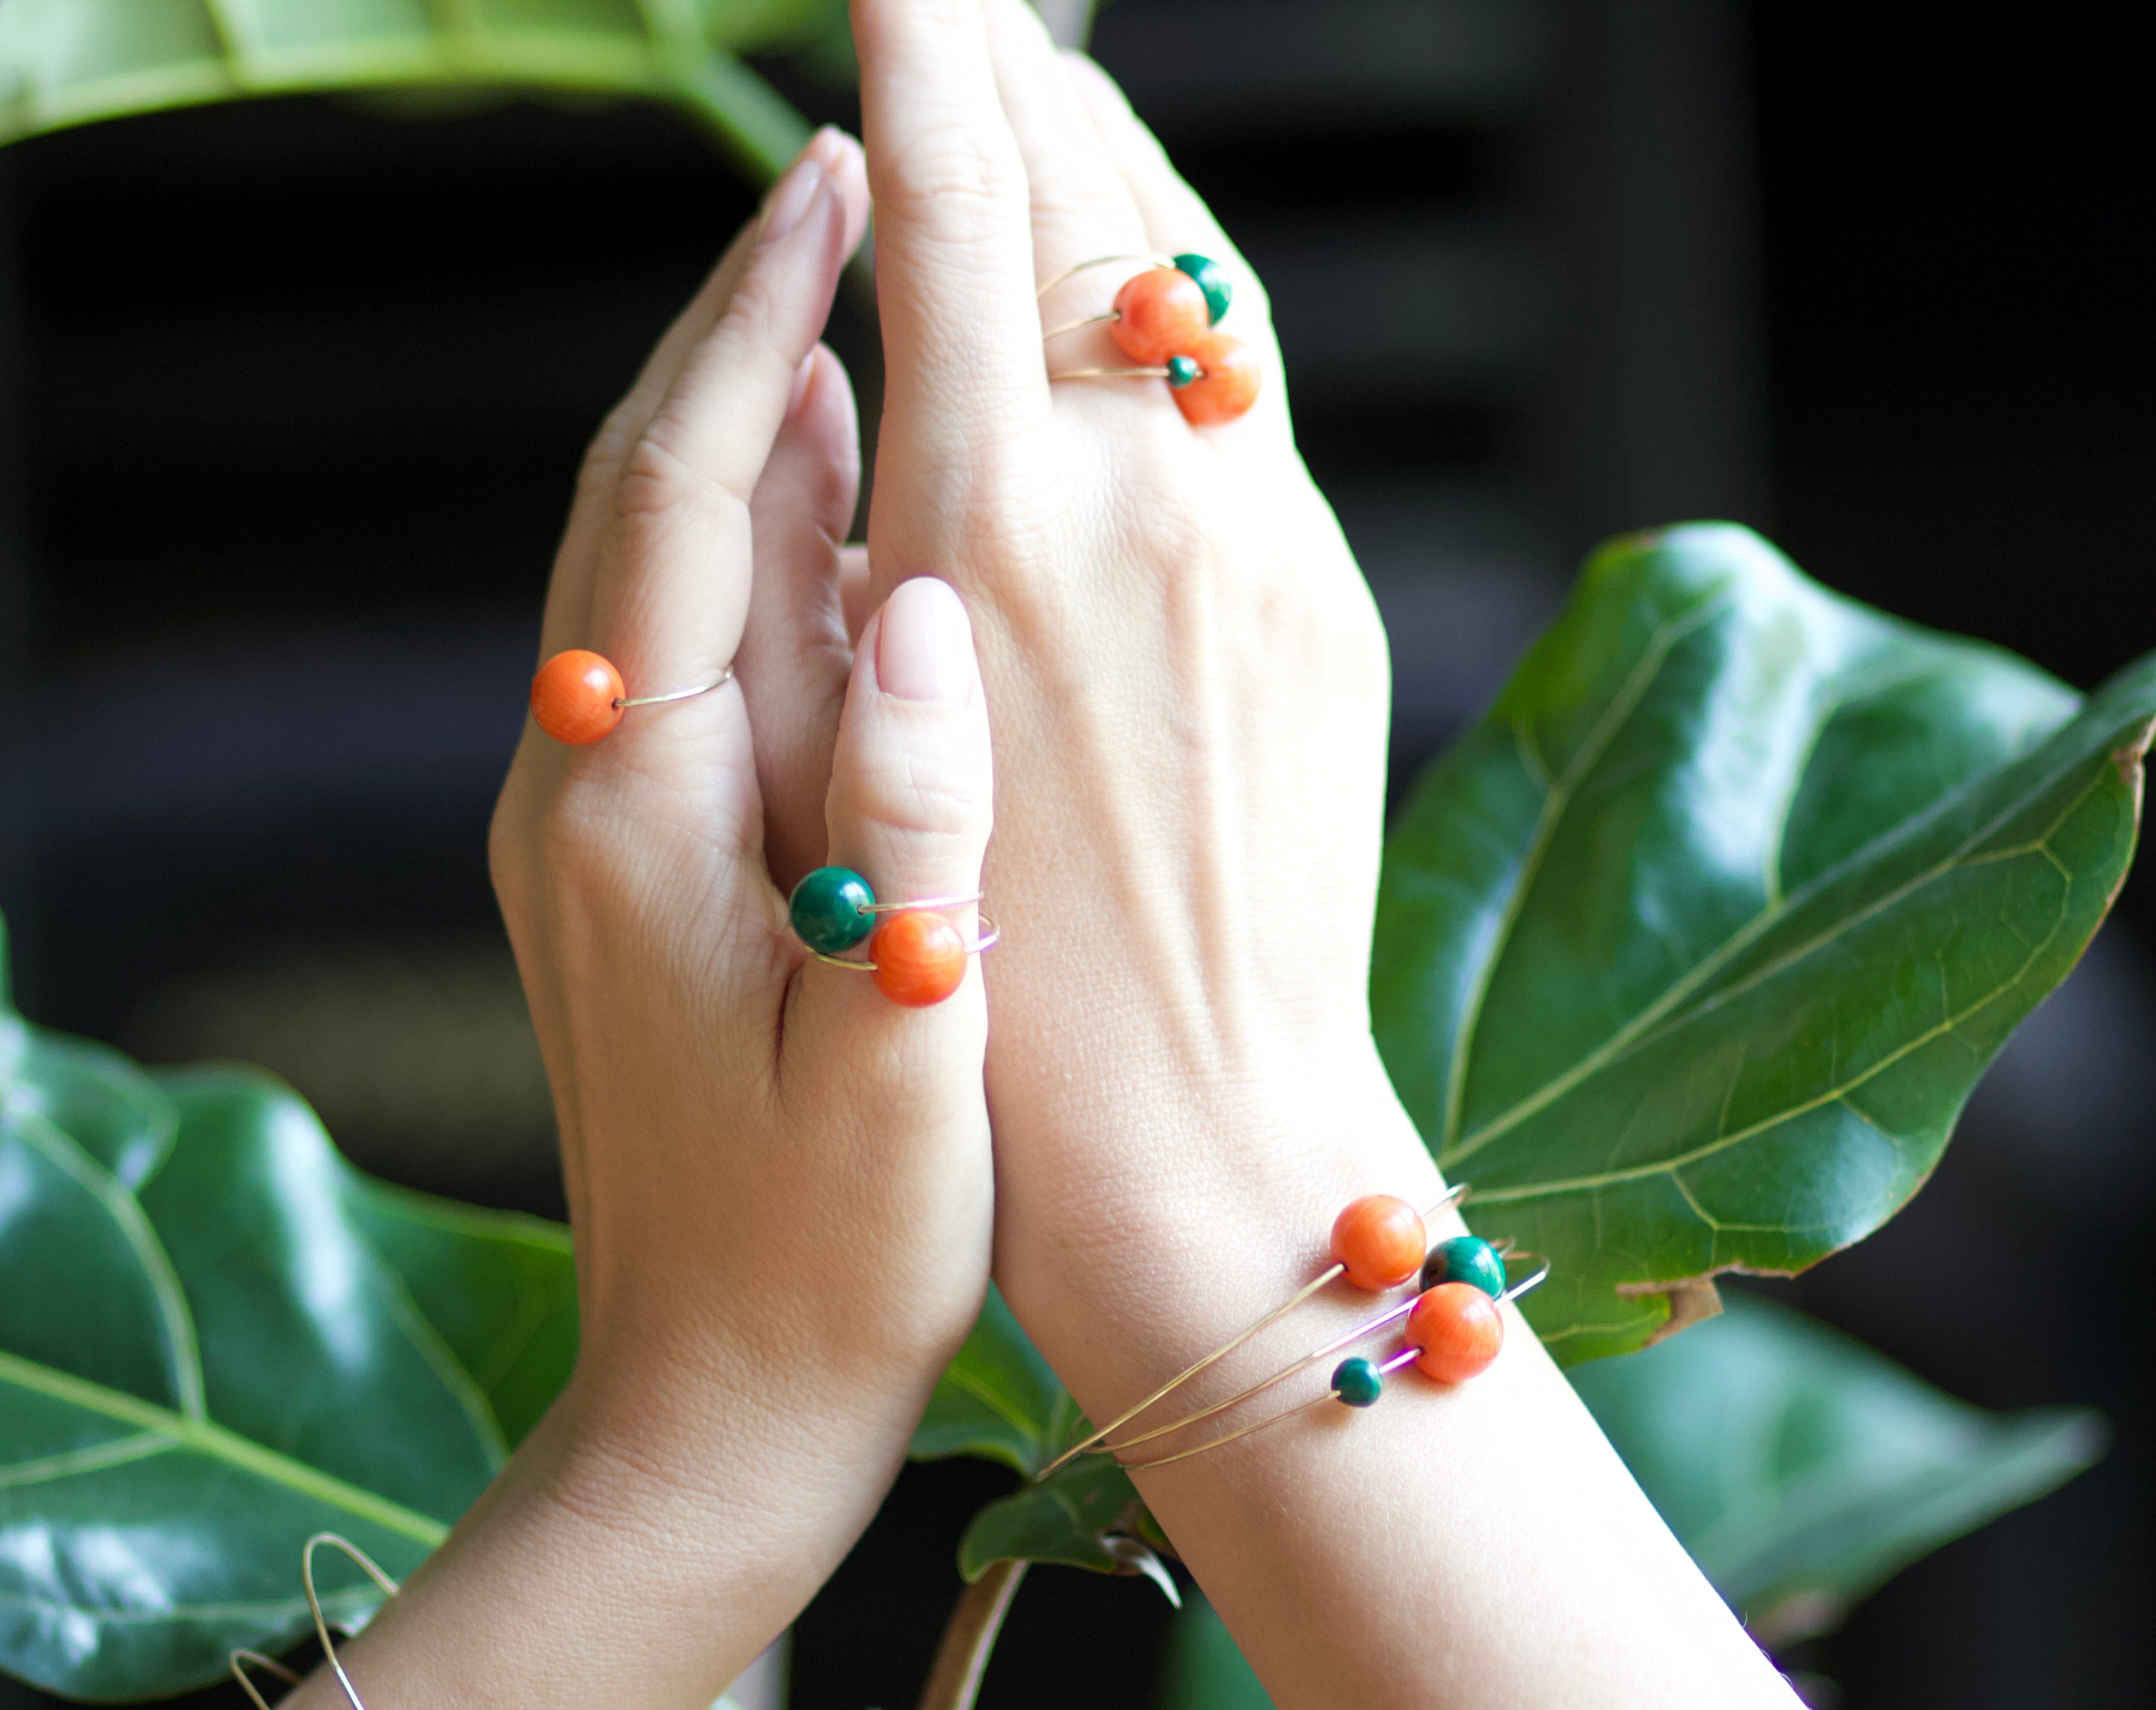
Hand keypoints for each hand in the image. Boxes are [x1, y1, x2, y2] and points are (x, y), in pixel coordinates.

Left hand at [492, 124, 999, 1506]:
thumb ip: (913, 838)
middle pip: (639, 502)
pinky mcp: (619, 880)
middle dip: (733, 335)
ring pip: (653, 569)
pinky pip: (676, 661)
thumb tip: (934, 613)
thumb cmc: (826, 1268)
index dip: (756, 330)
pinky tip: (824, 510)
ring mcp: (585, 836)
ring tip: (838, 300)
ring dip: (736, 430)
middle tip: (832, 186)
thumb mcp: (900, 1064)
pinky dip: (745, 555)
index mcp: (635, 819)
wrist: (709, 1417)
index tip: (825, 183)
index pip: (687, 505)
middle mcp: (576, 797)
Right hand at [847, 0, 1419, 1403]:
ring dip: (1114, 169)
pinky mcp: (1325, 605)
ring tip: (1053, 90)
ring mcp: (1262, 541)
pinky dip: (1179, 303)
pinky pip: (1246, 394)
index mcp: (991, 524)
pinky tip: (1142, 287)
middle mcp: (1146, 497)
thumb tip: (830, 388)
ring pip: (1190, 283)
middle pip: (1090, 206)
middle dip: (1015, 79)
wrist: (1201, 1148)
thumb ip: (831, 550)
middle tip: (963, 3)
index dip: (918, 64)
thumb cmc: (980, 1001)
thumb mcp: (845, 755)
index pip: (958, 208)